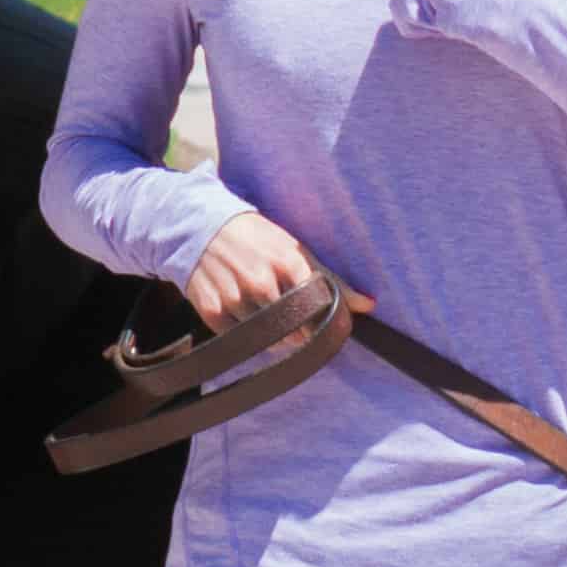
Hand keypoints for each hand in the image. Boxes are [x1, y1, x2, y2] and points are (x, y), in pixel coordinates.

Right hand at [184, 211, 316, 327]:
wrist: (202, 227)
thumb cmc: (256, 240)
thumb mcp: (292, 249)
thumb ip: (328, 278)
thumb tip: (364, 305)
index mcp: (286, 261)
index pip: (314, 307)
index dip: (318, 320)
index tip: (316, 322)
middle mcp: (260, 280)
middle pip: (290, 327)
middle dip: (295, 332)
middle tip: (292, 325)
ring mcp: (234, 296)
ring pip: (264, 336)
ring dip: (269, 335)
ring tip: (264, 314)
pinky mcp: (211, 310)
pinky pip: (237, 338)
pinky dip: (244, 335)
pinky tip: (243, 316)